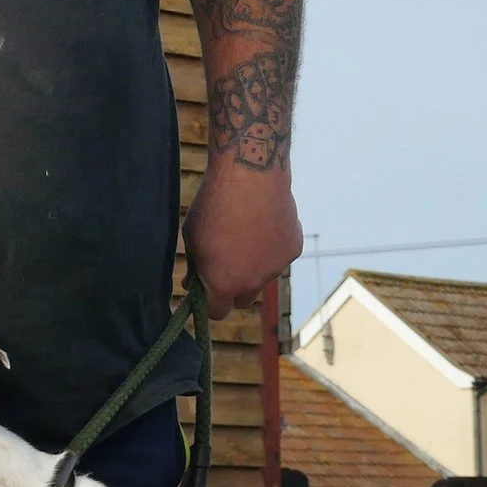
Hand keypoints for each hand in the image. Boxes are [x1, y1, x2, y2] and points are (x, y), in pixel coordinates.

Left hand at [184, 160, 301, 318]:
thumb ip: (197, 267)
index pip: (217, 312)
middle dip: (234, 288)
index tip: (207, 290)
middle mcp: (252, 283)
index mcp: (223, 284)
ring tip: (247, 232)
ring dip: (255, 265)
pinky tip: (265, 222)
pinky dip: (273, 245)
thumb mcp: (193, 238)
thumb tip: (194, 283)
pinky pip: (280, 255)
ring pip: (263, 276)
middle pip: (243, 300)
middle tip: (228, 262)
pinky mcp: (293, 249)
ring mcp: (276, 267)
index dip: (210, 302)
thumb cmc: (214, 204)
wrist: (250, 174)